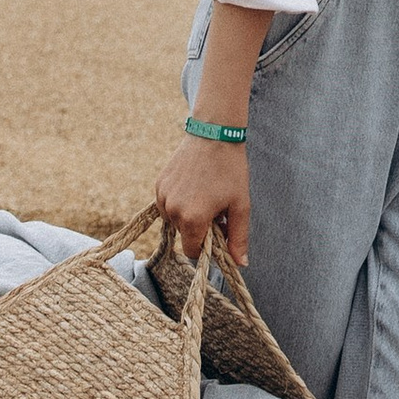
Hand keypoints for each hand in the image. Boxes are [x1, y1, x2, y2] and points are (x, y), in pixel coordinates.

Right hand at [155, 131, 250, 265]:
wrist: (214, 134)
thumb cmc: (230, 170)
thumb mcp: (240, 205)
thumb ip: (238, 238)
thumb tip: (240, 264)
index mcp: (193, 219)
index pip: (193, 252)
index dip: (207, 246)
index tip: (218, 230)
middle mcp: (172, 210)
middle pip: (184, 235)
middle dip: (199, 229)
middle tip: (216, 209)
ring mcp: (163, 196)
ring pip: (174, 220)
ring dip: (188, 215)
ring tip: (204, 195)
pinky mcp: (158, 185)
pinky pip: (167, 205)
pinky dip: (179, 202)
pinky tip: (194, 186)